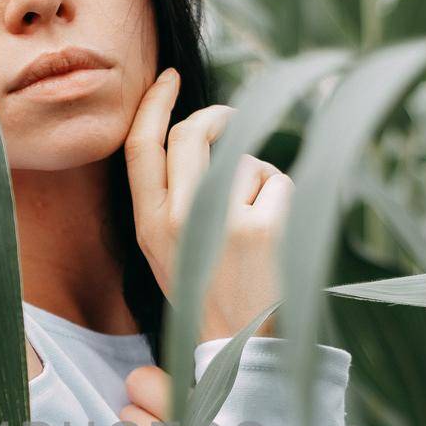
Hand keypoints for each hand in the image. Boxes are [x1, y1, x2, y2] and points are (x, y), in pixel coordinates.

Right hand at [124, 71, 291, 340]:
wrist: (241, 347)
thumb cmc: (209, 291)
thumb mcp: (169, 250)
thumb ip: (173, 197)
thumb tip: (199, 136)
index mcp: (149, 225)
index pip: (141, 147)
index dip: (153, 105)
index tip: (168, 79)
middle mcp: (178, 219)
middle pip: (193, 134)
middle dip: (218, 118)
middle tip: (233, 120)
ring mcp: (220, 219)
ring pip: (245, 162)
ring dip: (258, 184)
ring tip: (256, 233)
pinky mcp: (262, 224)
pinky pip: (279, 182)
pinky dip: (285, 203)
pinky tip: (277, 240)